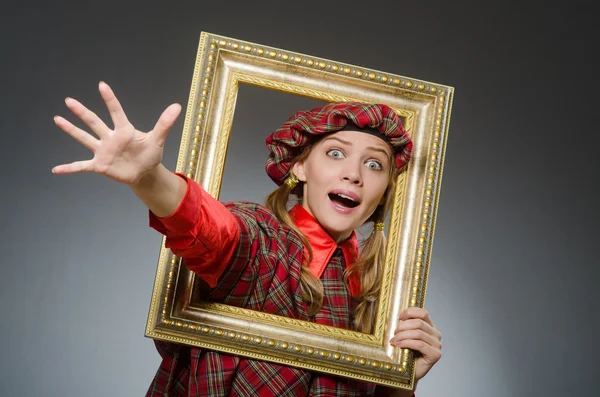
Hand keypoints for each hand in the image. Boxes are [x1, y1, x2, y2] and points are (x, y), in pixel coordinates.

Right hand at [52, 82, 180, 185]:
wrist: (144, 172)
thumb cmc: (150, 154)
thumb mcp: (157, 139)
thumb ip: (165, 123)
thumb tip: (177, 106)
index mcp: (124, 131)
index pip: (116, 112)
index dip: (110, 99)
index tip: (102, 85)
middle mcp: (110, 138)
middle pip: (94, 122)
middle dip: (82, 112)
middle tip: (69, 100)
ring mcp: (103, 151)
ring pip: (85, 138)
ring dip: (71, 130)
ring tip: (58, 119)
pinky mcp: (99, 165)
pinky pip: (81, 166)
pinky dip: (70, 168)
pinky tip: (56, 169)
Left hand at [390, 307, 441, 380]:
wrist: (408, 373)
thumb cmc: (405, 354)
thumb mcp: (405, 336)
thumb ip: (405, 327)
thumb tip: (396, 318)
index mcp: (430, 327)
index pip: (423, 312)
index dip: (410, 312)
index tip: (399, 317)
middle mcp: (435, 334)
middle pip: (419, 323)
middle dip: (403, 326)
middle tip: (394, 333)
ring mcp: (437, 345)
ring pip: (418, 333)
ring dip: (403, 335)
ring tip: (394, 340)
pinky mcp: (435, 354)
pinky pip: (420, 344)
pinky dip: (407, 343)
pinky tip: (398, 345)